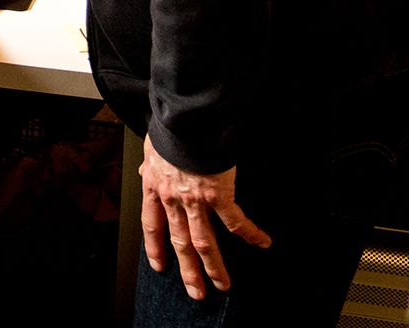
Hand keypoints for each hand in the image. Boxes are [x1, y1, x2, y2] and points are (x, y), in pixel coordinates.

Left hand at [139, 136, 270, 300]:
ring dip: (214, 267)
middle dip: (188, 270)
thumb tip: (145, 170)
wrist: (186, 118)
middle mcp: (173, 199)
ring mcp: (195, 200)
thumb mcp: (151, 146)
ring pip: (204, 242)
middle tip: (196, 291)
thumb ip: (151, 164)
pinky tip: (263, 243)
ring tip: (223, 284)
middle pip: (179, 242)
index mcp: (156, 186)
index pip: (152, 224)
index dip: (156, 246)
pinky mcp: (219, 195)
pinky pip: (236, 222)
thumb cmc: (171, 127)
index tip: (159, 264)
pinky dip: (251, 234)